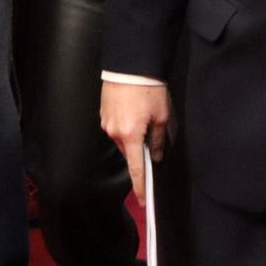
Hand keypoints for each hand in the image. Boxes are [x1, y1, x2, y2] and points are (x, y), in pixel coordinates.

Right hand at [100, 81, 170, 201]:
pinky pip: (116, 126)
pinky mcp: (103, 113)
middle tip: (153, 133)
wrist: (130, 64)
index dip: (140, 186)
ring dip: (133, 135)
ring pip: (122, 139)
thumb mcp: (162, 115)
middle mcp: (114, 133)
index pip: (136, 168)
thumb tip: (156, 154)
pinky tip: (133, 110)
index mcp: (130, 136)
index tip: (141, 201)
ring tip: (144, 115)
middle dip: (140, 149)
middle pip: (129, 151)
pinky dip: (125, 124)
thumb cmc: (149, 89)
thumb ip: (159, 139)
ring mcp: (106, 123)